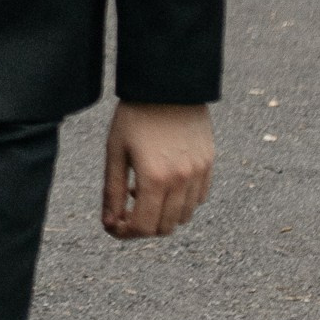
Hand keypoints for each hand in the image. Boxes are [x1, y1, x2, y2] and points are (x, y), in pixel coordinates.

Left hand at [101, 101, 212, 238]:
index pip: (143, 227)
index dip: (125, 234)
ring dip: (162, 215)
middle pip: (165, 227)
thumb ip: (113, 191)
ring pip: (184, 216)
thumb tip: (110, 223)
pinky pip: (198, 199)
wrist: (168, 85)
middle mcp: (181, 180)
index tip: (114, 226)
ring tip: (144, 193)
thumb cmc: (135, 116)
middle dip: (143, 227)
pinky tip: (164, 185)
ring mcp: (199, 173)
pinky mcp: (209, 164)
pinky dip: (181, 202)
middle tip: (127, 213)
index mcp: (154, 178)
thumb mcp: (116, 152)